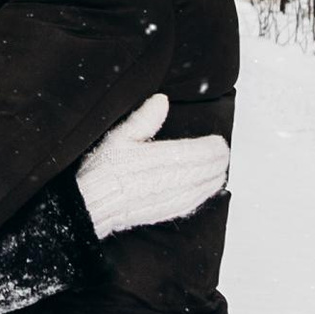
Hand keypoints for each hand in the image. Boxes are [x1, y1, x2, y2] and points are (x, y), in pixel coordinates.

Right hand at [75, 93, 230, 239]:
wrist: (91, 204)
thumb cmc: (103, 169)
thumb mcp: (120, 137)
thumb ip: (144, 119)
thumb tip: (162, 100)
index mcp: (161, 158)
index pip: (200, 152)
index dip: (214, 147)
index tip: (219, 141)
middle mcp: (171, 179)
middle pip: (206, 170)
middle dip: (218, 161)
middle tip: (223, 153)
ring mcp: (170, 198)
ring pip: (204, 187)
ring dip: (215, 177)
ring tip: (220, 169)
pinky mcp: (166, 212)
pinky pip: (193, 203)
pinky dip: (204, 194)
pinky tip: (207, 190)